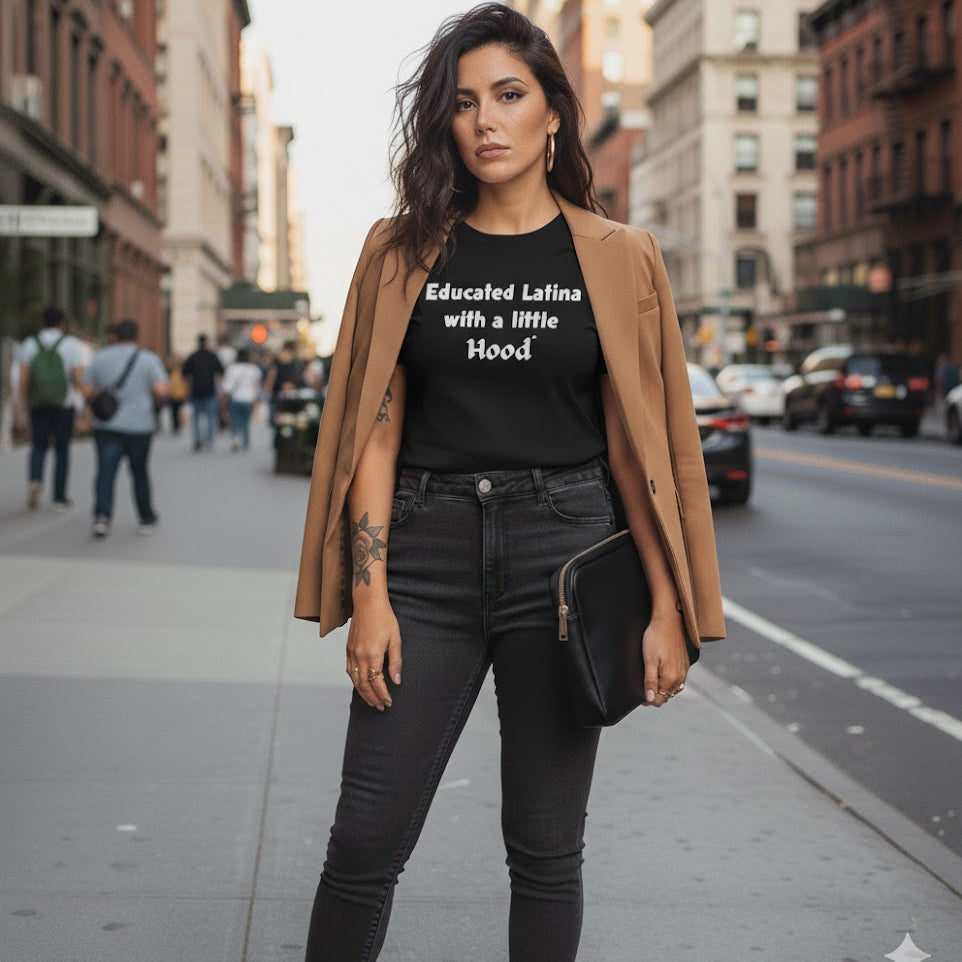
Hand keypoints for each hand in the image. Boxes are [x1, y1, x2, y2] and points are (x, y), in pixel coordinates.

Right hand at [345, 595, 401, 710]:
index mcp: (373, 655)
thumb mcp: (395, 640)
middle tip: (381, 707)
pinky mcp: (348, 649)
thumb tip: (396, 681)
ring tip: (371, 702)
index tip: (388, 703)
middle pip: (364, 685)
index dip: (383, 695)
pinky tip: (360, 686)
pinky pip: (350, 671)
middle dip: (373, 699)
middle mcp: (359, 656)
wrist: (367, 603)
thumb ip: (396, 662)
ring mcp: (352, 653)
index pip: (376, 682)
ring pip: (355, 680)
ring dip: (363, 693)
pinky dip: (355, 682)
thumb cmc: (384, 619)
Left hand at [641, 611, 689, 707]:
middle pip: (666, 695)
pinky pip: (677, 679)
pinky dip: (668, 679)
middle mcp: (680, 677)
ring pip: (672, 688)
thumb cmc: (656, 638)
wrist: (669, 620)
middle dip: (654, 694)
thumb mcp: (649, 660)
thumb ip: (650, 681)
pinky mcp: (685, 664)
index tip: (639, 693)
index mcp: (670, 678)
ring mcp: (684, 671)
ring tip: (651, 676)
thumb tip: (650, 699)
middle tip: (643, 683)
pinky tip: (660, 670)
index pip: (659, 700)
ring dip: (662, 687)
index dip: (647, 699)